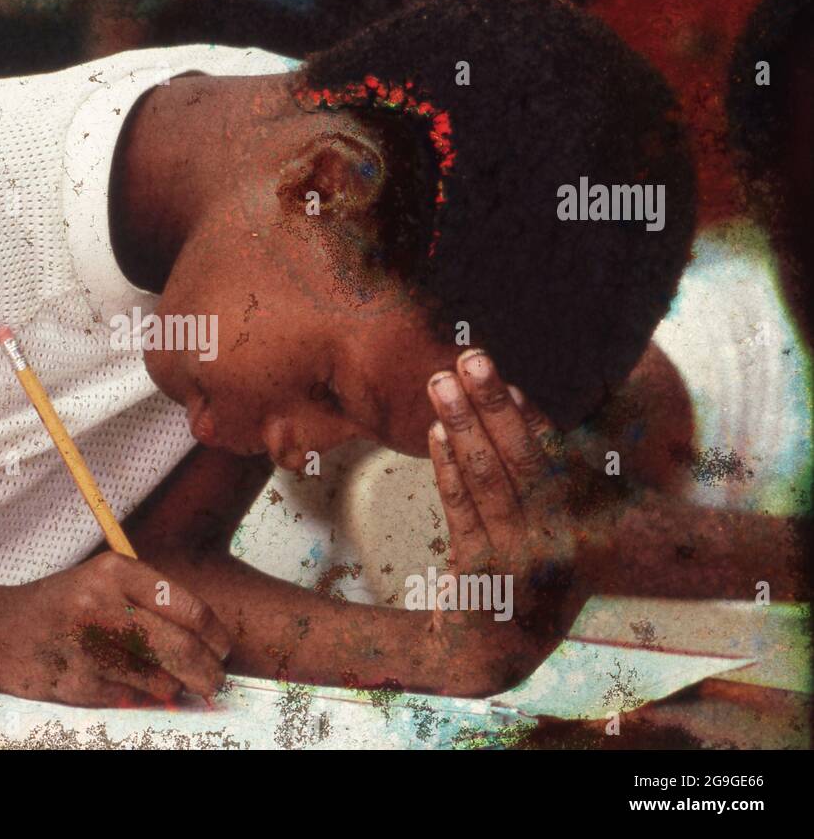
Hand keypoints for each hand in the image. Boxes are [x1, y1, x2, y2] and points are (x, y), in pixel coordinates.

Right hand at [0, 551, 231, 706]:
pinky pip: (133, 698)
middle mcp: (102, 605)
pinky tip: (123, 680)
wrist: (0, 631)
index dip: (215, 636)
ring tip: (163, 677)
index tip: (223, 649)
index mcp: (115, 571)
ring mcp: (89, 647)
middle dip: (209, 673)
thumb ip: (152, 602)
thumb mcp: (105, 582)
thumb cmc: (65, 605)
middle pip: (182, 649)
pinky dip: (139, 695)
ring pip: (162, 680)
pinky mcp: (79, 683)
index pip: (188, 607)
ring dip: (173, 687)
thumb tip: (211, 643)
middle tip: (216, 681)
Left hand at [425, 349, 587, 636]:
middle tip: (469, 358)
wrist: (495, 658)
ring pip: (489, 480)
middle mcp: (558, 541)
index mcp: (580, 526)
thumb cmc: (520, 581)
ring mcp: (521, 560)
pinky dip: (447, 469)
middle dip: (493, 406)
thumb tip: (523, 413)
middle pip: (523, 460)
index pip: (556, 460)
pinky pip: (462, 511)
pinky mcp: (483, 575)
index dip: (532, 416)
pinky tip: (435, 434)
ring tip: (440, 383)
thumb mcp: (545, 537)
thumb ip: (545, 487)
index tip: (509, 377)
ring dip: (463, 425)